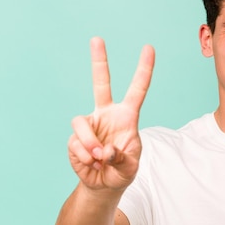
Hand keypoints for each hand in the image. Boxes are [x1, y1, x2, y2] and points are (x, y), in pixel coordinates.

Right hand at [68, 37, 154, 191]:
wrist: (104, 185)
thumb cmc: (122, 171)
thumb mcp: (129, 167)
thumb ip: (121, 157)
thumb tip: (104, 150)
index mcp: (127, 117)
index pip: (137, 90)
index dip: (144, 70)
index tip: (149, 48)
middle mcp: (106, 115)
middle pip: (100, 84)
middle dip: (99, 61)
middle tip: (97, 38)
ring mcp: (89, 125)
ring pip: (80, 122)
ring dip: (89, 144)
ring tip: (98, 159)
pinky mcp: (75, 138)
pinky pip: (75, 142)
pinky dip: (84, 156)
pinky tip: (92, 164)